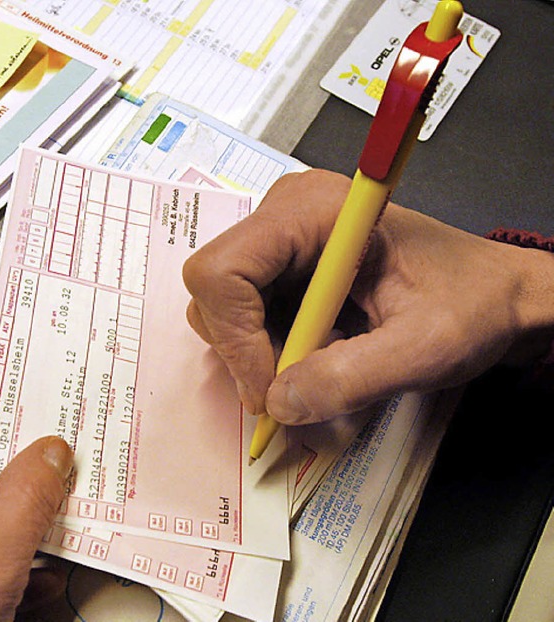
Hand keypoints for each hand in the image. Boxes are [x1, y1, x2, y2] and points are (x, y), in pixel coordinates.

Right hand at [183, 169, 553, 424]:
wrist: (494, 295)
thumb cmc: (472, 303)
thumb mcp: (423, 348)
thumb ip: (350, 379)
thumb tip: (278, 404)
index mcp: (314, 211)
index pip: (223, 271)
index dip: (236, 338)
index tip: (270, 390)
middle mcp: (287, 214)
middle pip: (216, 292)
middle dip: (245, 353)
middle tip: (290, 394)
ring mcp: (283, 238)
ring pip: (227, 308)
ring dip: (260, 356)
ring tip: (321, 367)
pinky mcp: (287, 264)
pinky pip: (249, 314)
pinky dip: (272, 350)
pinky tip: (319, 354)